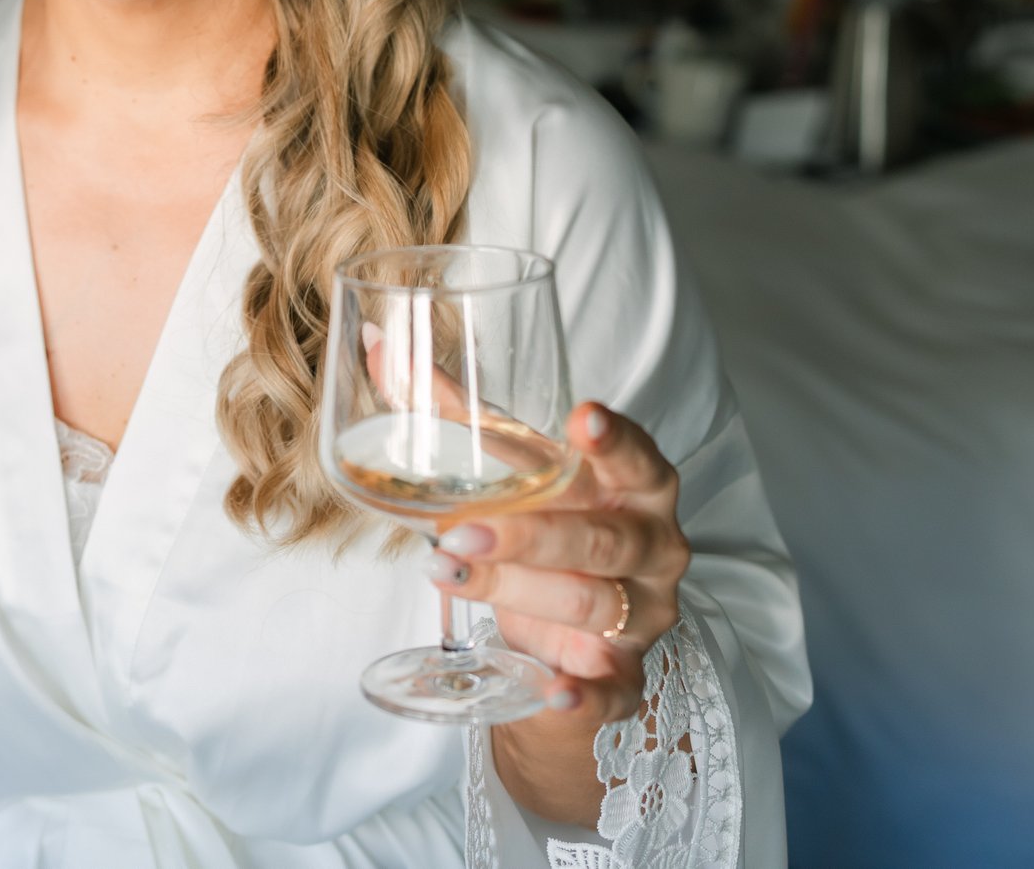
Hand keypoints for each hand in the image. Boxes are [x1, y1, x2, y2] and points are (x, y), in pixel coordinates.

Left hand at [426, 402, 688, 723]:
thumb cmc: (552, 521)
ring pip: (592, 605)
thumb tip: (379, 343)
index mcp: (639, 486)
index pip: (639, 459)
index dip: (615, 441)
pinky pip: (612, 688)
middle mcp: (654, 547)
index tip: (582, 419)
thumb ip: (451, 410)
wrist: (574, 626)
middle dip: (530, 535)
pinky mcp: (627, 674)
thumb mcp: (515, 469)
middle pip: (601, 539)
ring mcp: (645, 614)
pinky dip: (583, 691)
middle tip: (460, 531)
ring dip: (520, 592)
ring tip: (449, 574)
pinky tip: (552, 685)